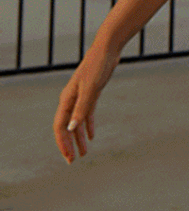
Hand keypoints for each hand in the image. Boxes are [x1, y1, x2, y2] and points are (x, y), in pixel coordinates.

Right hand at [53, 46, 119, 161]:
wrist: (107, 49)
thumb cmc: (97, 66)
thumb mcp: (91, 88)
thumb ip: (82, 108)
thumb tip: (71, 128)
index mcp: (67, 100)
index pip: (60, 127)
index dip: (62, 143)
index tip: (68, 157)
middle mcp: (71, 100)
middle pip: (66, 127)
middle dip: (68, 145)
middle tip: (73, 161)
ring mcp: (81, 97)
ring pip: (77, 123)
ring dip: (78, 138)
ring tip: (84, 153)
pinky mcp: (91, 94)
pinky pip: (86, 114)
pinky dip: (87, 125)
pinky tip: (91, 136)